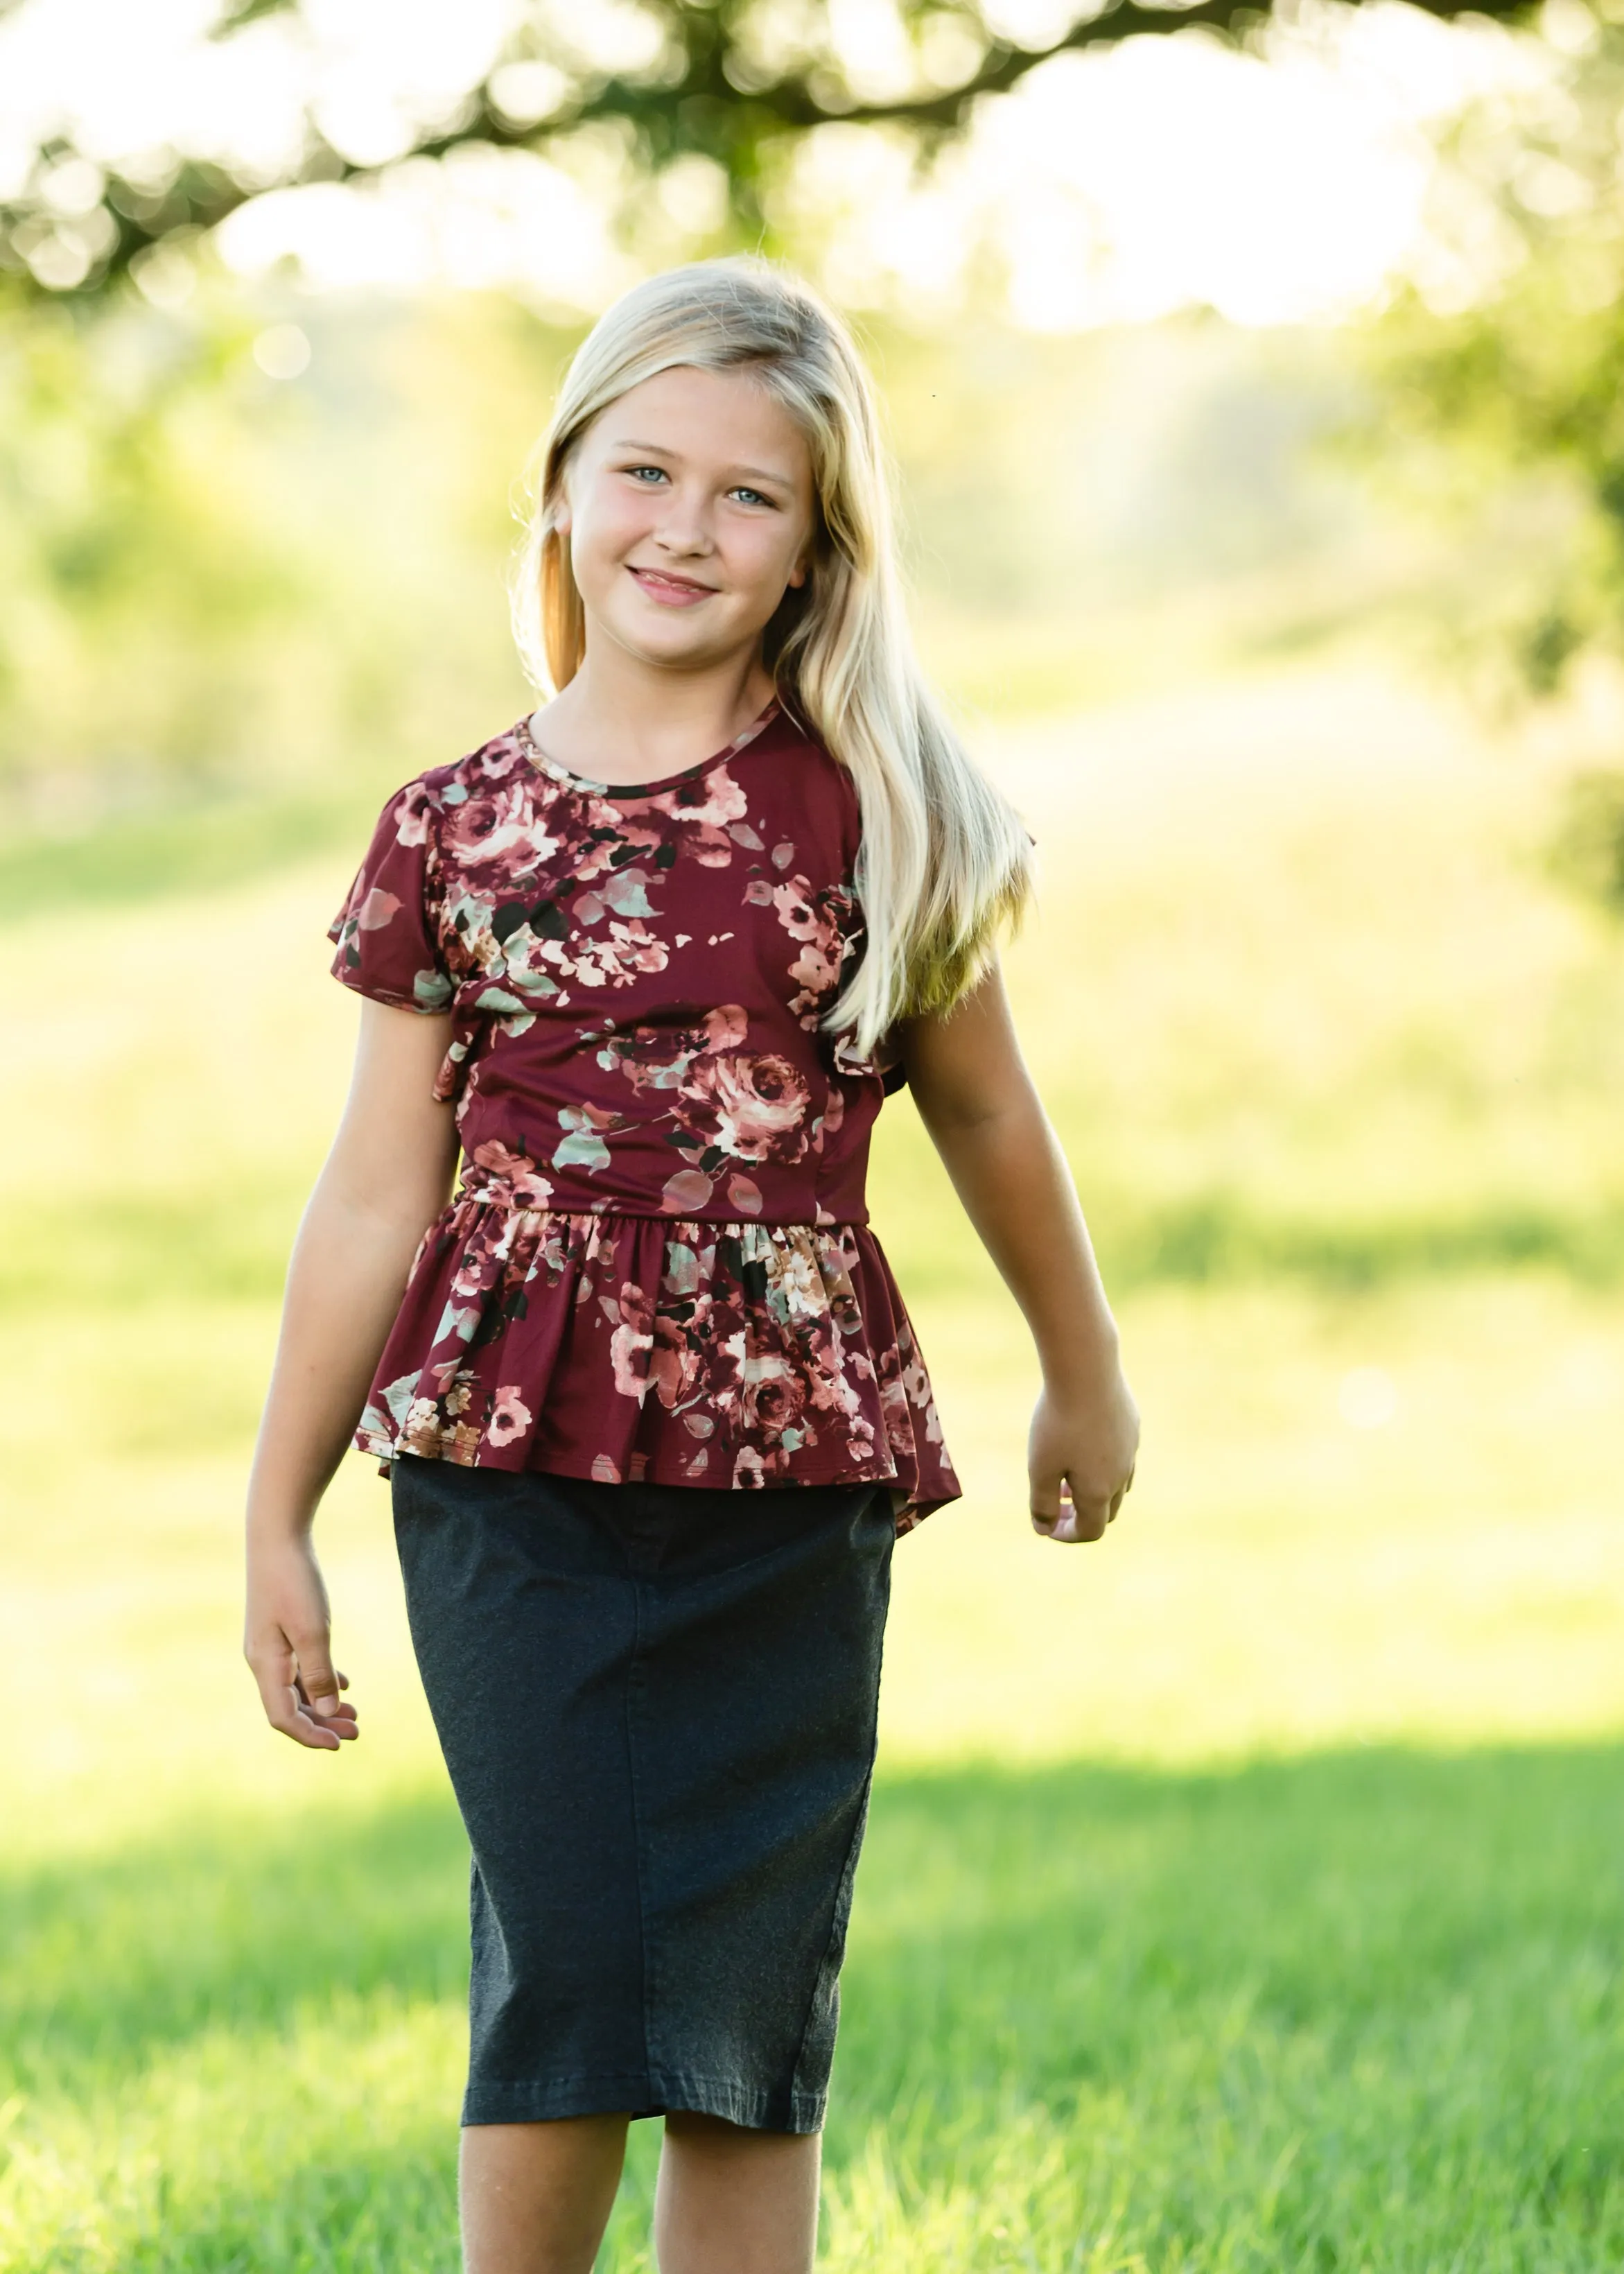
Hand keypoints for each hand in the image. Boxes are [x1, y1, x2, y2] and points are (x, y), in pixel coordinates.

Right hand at [244, 1534, 358, 1748]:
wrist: (276, 1537)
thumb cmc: (294, 1582)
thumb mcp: (312, 1631)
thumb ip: (318, 1674)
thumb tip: (324, 1715)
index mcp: (266, 1665)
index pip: (283, 1717)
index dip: (310, 1736)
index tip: (341, 1744)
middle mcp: (263, 1661)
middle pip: (290, 1707)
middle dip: (321, 1724)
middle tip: (357, 1732)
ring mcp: (270, 1646)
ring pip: (296, 1688)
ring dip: (323, 1705)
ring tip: (355, 1714)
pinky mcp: (280, 1630)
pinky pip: (299, 1668)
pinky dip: (320, 1681)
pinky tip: (343, 1684)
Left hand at [1027, 1368, 1139, 1543]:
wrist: (1087, 1368)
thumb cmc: (1058, 1420)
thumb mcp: (1040, 1466)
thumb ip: (1041, 1503)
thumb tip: (1044, 1530)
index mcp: (1099, 1490)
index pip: (1090, 1531)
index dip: (1067, 1535)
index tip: (1047, 1525)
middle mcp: (1122, 1474)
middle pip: (1107, 1511)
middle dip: (1081, 1514)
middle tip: (1055, 1502)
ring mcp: (1132, 1448)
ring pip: (1119, 1483)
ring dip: (1094, 1488)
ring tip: (1067, 1475)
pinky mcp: (1133, 1424)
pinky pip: (1123, 1454)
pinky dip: (1103, 1462)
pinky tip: (1083, 1441)